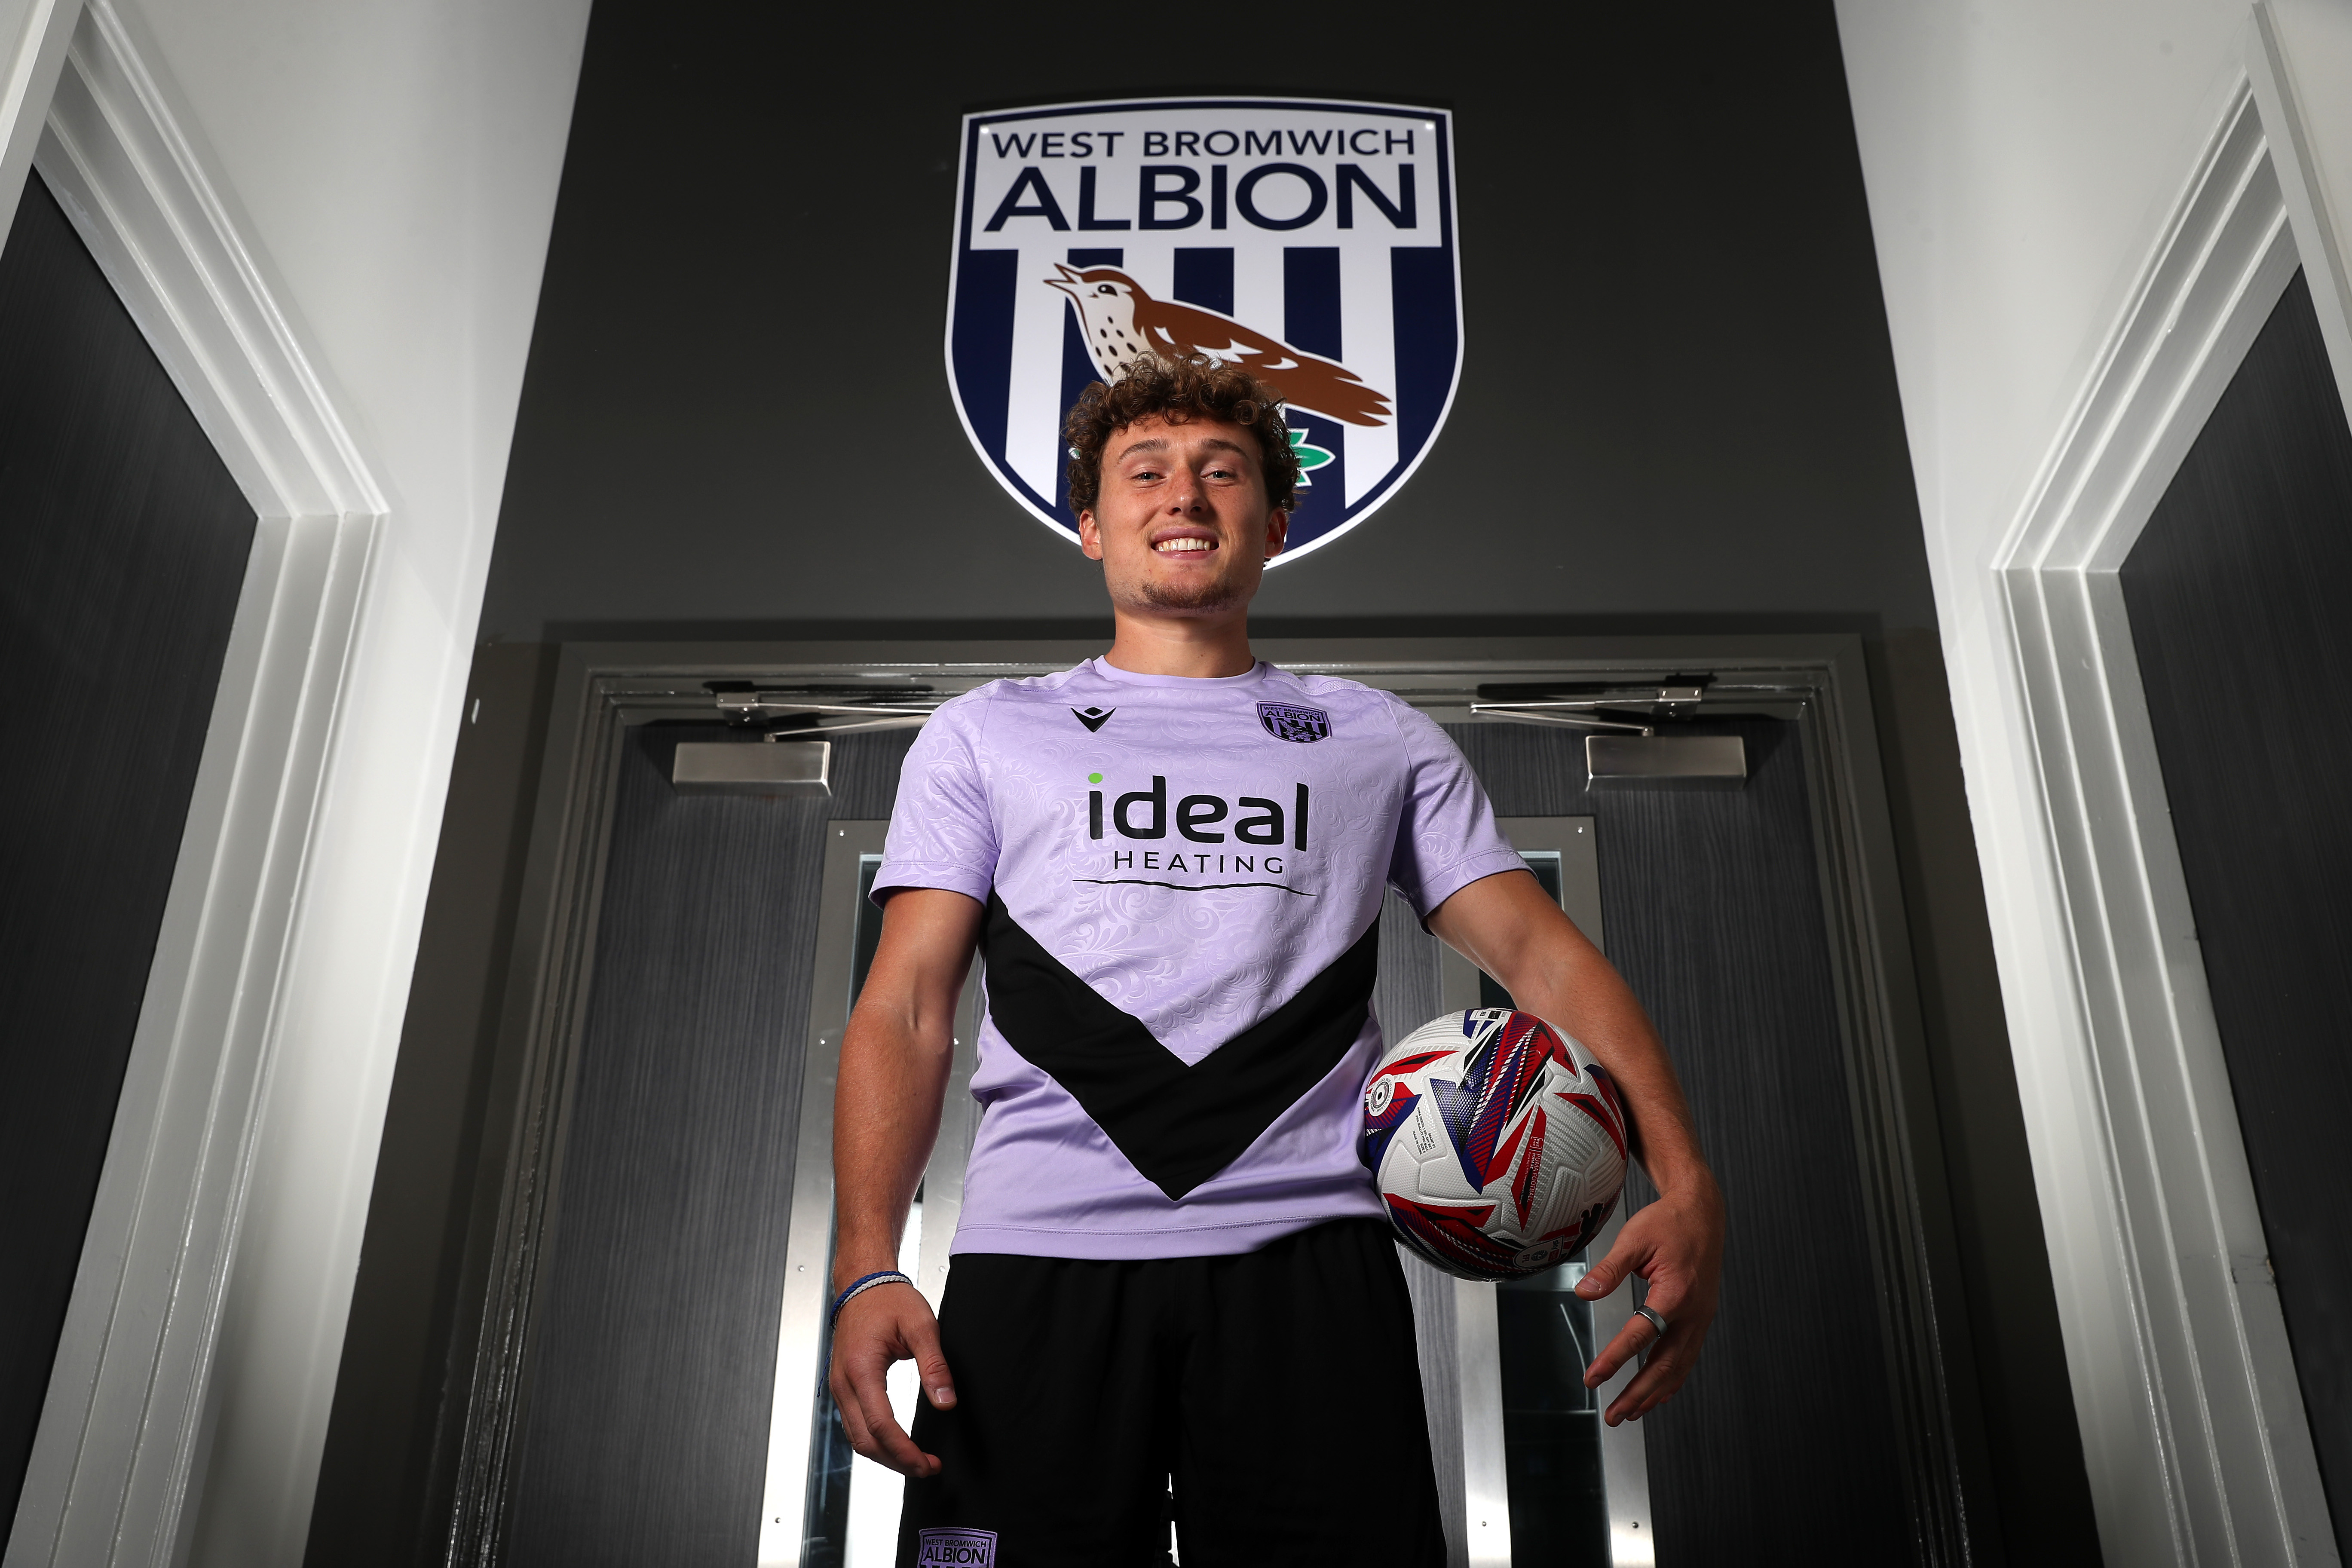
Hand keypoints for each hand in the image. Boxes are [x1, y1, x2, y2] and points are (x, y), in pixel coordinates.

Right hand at [827, 1282, 957, 1477]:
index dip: (905, 1451)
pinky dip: (875, 1442)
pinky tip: (896, 1444)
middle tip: (928, 1468)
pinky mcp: (842, 1388)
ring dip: (886, 1456)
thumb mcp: (921, 1326)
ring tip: (916, 1461)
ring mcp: (839, 1388)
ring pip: (857, 1438)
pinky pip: (854, 1426)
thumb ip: (934, 1366)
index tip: (928, 1463)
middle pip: (865, 1441)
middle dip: (897, 1462)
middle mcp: (843, 1384)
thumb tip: (946, 1402)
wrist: (862, 1283)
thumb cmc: (887, 1299)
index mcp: (861, 1370)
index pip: (880, 1426)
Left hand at [1575, 1175, 1723, 1424]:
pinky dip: (1673, 1379)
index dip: (1615, 1359)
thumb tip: (1584, 1292)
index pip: (1640, 1335)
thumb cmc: (1668, 1222)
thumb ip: (1609, 1268)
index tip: (1593, 1377)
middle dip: (1639, 1393)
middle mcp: (1694, 1312)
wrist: (1702, 1212)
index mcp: (1676, 1293)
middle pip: (1665, 1364)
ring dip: (1655, 1393)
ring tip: (1631, 1413)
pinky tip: (1659, 1393)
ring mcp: (1701, 1318)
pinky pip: (1688, 1356)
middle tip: (1614, 1415)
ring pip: (1679, 1367)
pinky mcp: (1702, 1318)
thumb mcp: (1635, 1238)